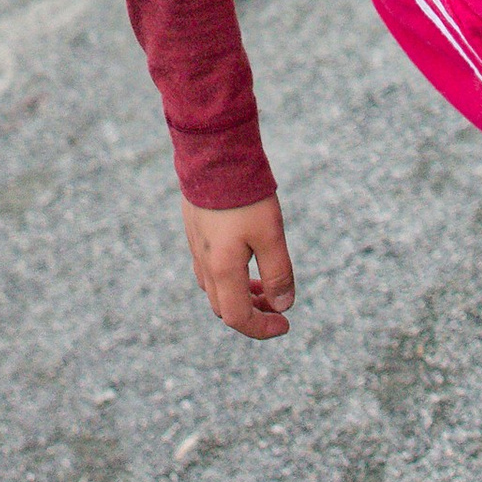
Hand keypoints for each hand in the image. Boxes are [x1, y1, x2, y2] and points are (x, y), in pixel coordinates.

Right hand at [182, 194, 293, 338]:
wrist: (214, 152)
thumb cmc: (245, 195)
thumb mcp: (270, 234)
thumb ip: (278, 273)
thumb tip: (284, 305)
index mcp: (222, 269)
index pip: (238, 318)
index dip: (263, 328)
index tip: (285, 323)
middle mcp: (204, 263)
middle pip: (224, 307)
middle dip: (253, 313)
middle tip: (278, 302)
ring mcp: (197, 246)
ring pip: (215, 288)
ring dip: (240, 295)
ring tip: (263, 282)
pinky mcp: (196, 230)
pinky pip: (209, 268)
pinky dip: (229, 276)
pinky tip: (245, 258)